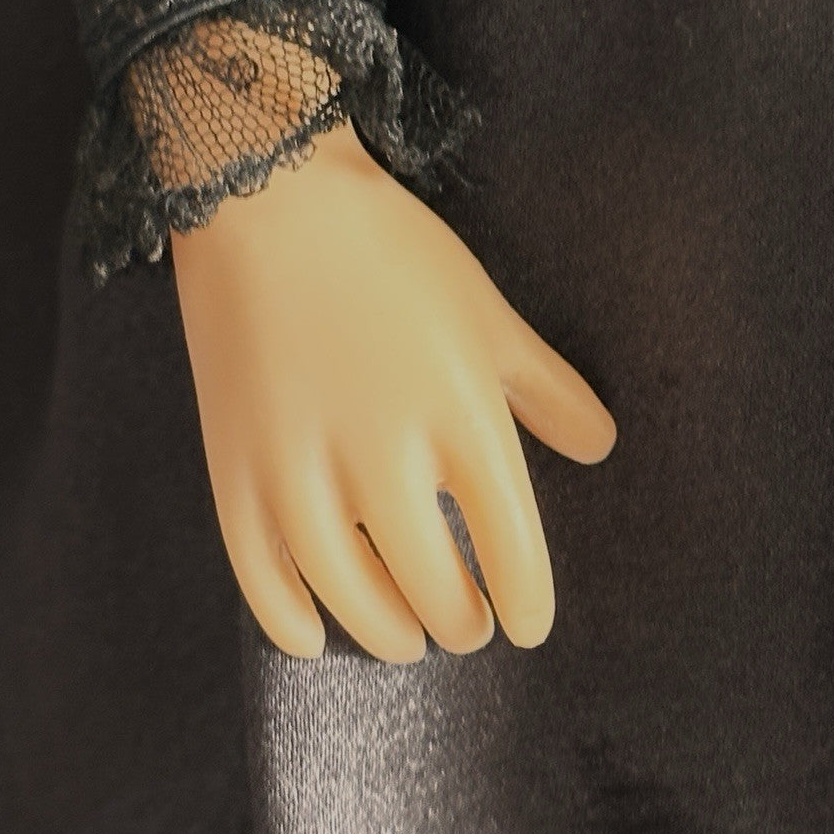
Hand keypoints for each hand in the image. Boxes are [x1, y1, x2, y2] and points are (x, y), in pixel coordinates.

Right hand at [171, 118, 615, 661]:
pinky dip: (291, 622)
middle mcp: (385, 456)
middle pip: (435, 590)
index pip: (513, 553)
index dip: (527, 604)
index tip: (528, 623)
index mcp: (463, 418)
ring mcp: (300, 467)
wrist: (269, 197)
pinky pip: (262, 578)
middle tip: (467, 623)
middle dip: (460, 621)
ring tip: (406, 637)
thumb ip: (548, 390)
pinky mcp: (234, 467)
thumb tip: (600, 446)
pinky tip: (316, 635)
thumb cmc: (391, 251)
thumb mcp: (489, 314)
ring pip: (352, 599)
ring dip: (388, 633)